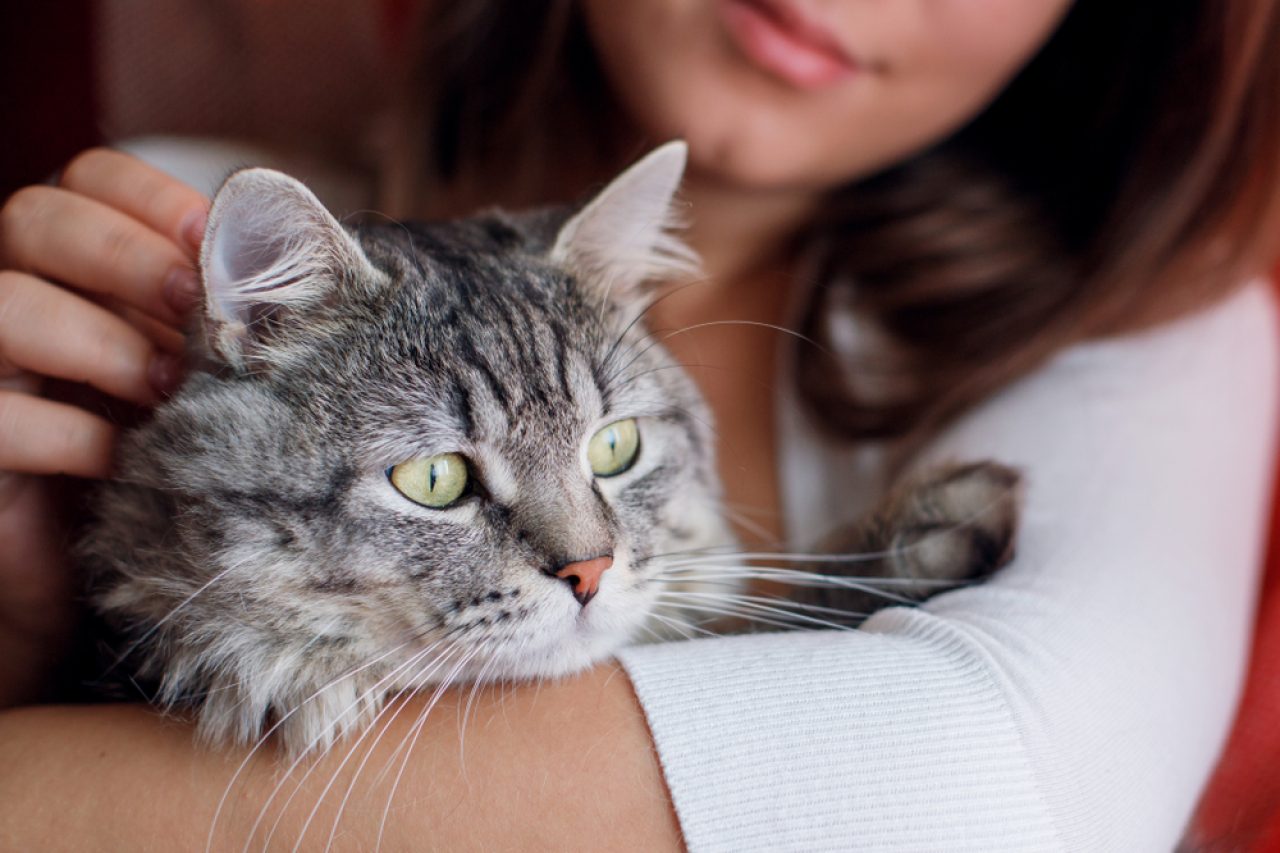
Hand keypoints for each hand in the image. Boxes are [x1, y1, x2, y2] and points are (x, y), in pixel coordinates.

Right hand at [0, 149, 208, 704]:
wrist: (95, 569)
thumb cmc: (164, 452)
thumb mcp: (201, 374)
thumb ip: (222, 321)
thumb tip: (302, 272)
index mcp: (79, 266)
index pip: (89, 178)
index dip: (148, 196)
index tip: (212, 240)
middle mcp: (18, 297)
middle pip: (34, 218)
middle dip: (125, 256)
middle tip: (194, 308)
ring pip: (6, 306)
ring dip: (104, 342)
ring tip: (167, 392)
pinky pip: (1, 418)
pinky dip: (75, 434)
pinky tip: (123, 460)